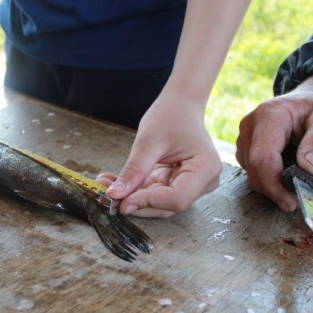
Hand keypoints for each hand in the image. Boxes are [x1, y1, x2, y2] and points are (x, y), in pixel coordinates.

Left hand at [98, 87, 221, 217]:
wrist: (180, 106)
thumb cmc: (171, 115)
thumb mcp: (148, 141)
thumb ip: (134, 171)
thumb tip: (115, 195)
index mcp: (206, 168)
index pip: (176, 198)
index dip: (147, 202)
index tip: (121, 200)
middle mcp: (204, 181)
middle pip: (167, 206)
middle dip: (135, 201)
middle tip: (106, 193)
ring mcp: (193, 186)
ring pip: (158, 204)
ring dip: (131, 197)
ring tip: (106, 184)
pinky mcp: (178, 185)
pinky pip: (154, 195)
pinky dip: (134, 191)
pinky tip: (115, 182)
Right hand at [235, 74, 312, 211]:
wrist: (307, 99)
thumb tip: (309, 168)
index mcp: (268, 116)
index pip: (261, 158)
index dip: (274, 185)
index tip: (293, 201)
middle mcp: (249, 126)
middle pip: (254, 170)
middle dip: (276, 190)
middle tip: (305, 197)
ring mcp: (244, 138)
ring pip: (253, 174)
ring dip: (276, 186)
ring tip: (305, 181)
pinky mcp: (245, 148)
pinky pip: (254, 172)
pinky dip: (272, 181)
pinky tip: (291, 175)